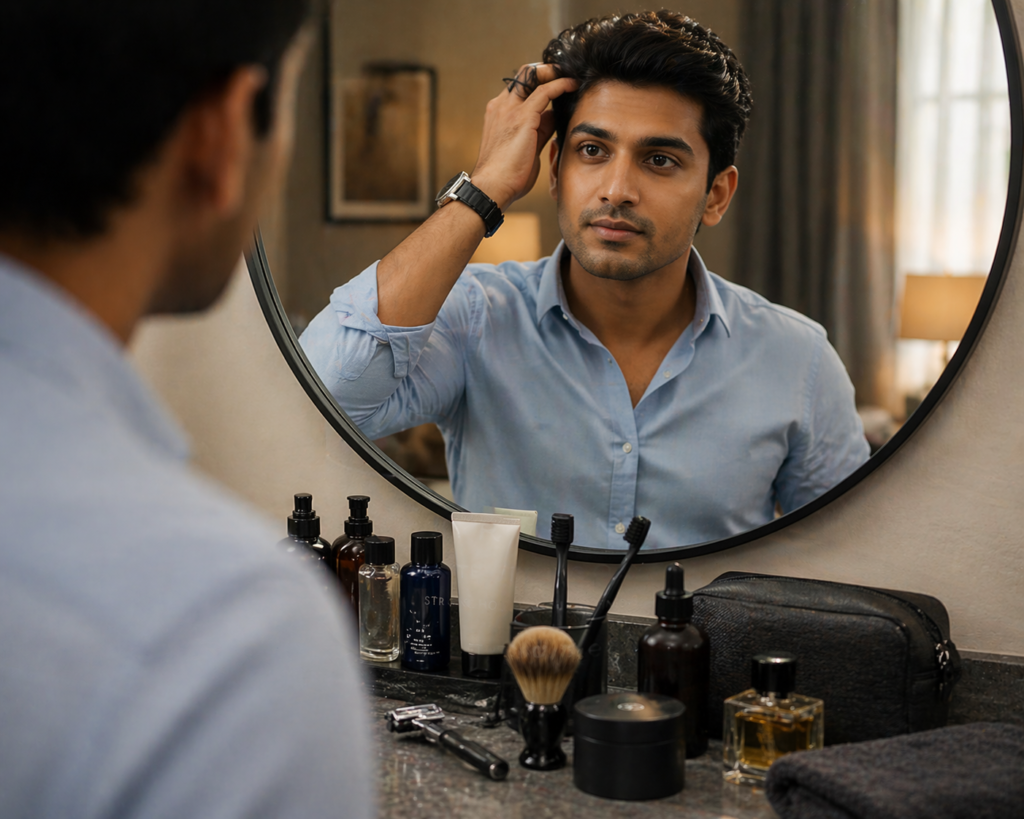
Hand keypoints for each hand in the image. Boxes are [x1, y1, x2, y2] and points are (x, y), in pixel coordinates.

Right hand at [471, 64, 577, 210]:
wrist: (492, 188)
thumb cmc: (507, 176)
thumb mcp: (526, 147)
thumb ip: (538, 130)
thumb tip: (553, 118)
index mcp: (499, 113)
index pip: (520, 88)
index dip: (539, 82)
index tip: (556, 83)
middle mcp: (501, 106)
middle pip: (524, 75)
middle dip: (546, 70)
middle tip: (565, 74)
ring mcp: (509, 109)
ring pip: (532, 75)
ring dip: (554, 72)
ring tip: (572, 76)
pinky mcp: (522, 117)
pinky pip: (544, 91)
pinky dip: (560, 84)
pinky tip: (573, 85)